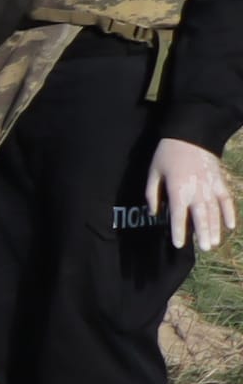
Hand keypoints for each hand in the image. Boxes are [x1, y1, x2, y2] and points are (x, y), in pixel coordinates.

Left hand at [146, 138, 234, 252]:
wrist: (190, 134)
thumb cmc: (167, 153)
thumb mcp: (153, 172)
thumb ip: (152, 194)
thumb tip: (154, 213)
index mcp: (178, 189)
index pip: (178, 215)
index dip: (178, 230)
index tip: (179, 244)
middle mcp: (196, 190)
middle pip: (201, 216)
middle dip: (203, 234)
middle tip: (204, 249)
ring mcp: (210, 186)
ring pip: (215, 211)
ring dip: (215, 228)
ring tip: (214, 243)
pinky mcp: (220, 181)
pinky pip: (226, 199)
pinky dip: (230, 213)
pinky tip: (231, 226)